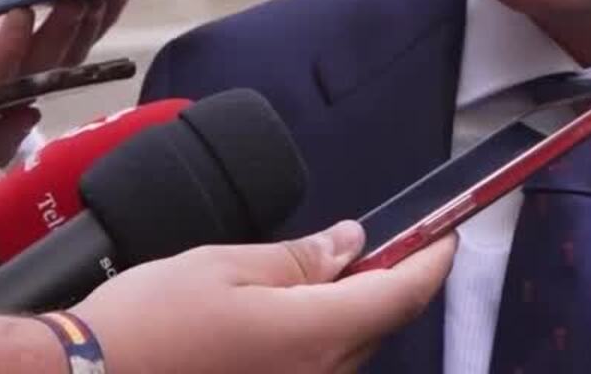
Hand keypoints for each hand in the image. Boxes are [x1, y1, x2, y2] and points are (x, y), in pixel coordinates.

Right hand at [0, 0, 124, 89]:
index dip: (10, 43)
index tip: (22, 11)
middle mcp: (14, 89)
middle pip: (44, 65)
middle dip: (63, 30)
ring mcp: (43, 80)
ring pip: (72, 58)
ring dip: (90, 25)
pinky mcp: (64, 67)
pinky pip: (88, 46)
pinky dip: (106, 20)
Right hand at [72, 221, 452, 373]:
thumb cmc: (143, 328)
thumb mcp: (224, 266)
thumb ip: (298, 259)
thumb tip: (349, 244)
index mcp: (314, 336)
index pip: (402, 296)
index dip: (432, 261)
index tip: (447, 236)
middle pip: (374, 328)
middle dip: (380, 285)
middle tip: (362, 250)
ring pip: (343, 356)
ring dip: (341, 319)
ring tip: (303, 286)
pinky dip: (310, 347)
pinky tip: (276, 325)